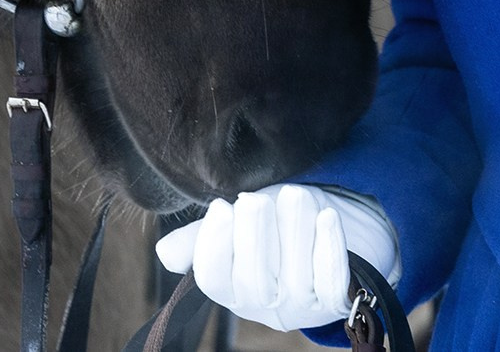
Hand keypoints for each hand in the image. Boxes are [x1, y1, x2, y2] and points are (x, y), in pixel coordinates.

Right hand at [153, 183, 400, 330]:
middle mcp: (264, 304)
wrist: (320, 230)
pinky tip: (327, 217)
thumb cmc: (272, 227)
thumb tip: (164, 252)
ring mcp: (301, 305)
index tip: (221, 206)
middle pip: (253, 282)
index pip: (213, 279)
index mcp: (232, 288)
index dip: (213, 245)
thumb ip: (201, 236)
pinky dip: (330, 248)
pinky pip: (334, 281)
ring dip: (294, 232)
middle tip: (254, 200)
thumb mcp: (234, 226)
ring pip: (295, 276)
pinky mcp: (335, 298)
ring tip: (295, 194)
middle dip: (253, 238)